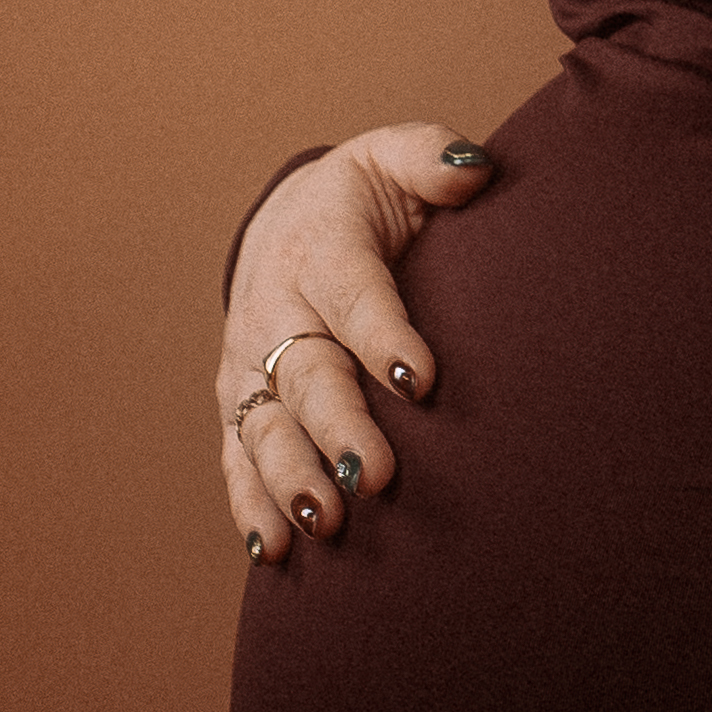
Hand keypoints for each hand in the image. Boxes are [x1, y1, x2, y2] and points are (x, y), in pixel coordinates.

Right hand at [217, 124, 496, 557]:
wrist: (289, 221)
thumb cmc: (365, 198)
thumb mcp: (394, 158)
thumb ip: (431, 160)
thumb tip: (472, 172)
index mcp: (321, 248)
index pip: (355, 295)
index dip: (385, 336)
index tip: (423, 380)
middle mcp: (275, 311)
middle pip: (307, 376)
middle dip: (338, 429)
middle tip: (373, 478)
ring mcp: (251, 365)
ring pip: (265, 429)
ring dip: (290, 480)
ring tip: (322, 525)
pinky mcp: (240, 406)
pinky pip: (238, 460)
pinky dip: (250, 507)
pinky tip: (272, 553)